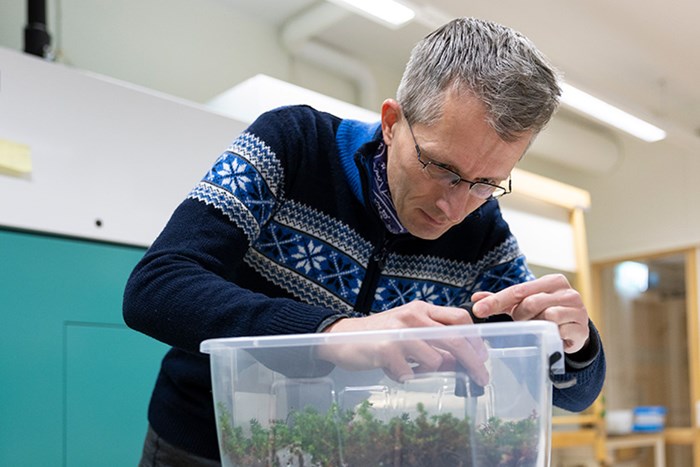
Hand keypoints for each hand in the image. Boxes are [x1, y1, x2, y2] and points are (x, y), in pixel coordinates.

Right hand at [317, 300, 488, 384]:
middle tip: (481, 378)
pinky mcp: (386, 348)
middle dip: (473, 361)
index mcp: (422, 309)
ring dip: (426, 371)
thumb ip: (434, 345)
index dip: (476, 339)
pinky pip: (410, 373)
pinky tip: (391, 368)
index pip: (460, 318)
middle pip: (456, 339)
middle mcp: (413, 316)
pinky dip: (404, 376)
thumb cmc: (379, 336)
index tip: (482, 357)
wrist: (341, 337)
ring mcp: (400, 331)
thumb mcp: (410, 334)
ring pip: (434, 360)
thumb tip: (461, 363)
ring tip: (407, 366)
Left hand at [471, 274, 589, 352]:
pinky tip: (552, 334)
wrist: (575, 330)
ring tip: (538, 326)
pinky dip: (549, 334)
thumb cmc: (547, 313)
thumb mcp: (524, 304)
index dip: (496, 300)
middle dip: (520, 316)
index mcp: (551, 281)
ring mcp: (576, 309)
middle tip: (521, 321)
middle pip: (530, 303)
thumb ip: (502, 300)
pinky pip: (557, 331)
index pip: (518, 290)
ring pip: (544, 316)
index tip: (478, 310)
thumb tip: (476, 298)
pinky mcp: (581, 328)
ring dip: (535, 325)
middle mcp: (566, 291)